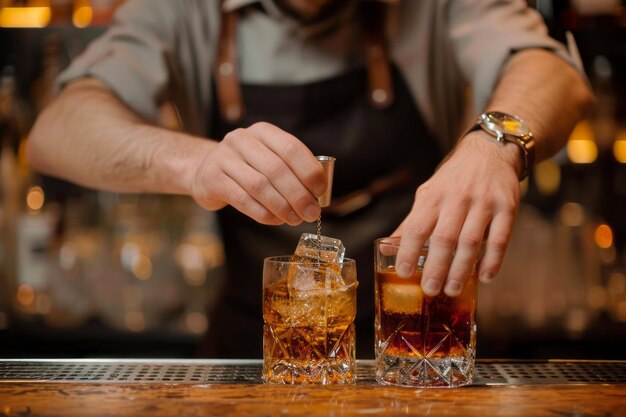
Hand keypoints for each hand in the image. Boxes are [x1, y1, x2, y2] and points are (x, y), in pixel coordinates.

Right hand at [189, 122, 326, 224]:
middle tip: (311, 213)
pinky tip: (275, 220)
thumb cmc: (246, 168)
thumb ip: (291, 171)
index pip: (291, 148)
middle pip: (277, 169)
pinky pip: (243, 199)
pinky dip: (262, 213)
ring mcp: (224, 158)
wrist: (204, 170)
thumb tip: (319, 194)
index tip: (320, 191)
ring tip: (295, 219)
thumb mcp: (268, 159)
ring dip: (282, 206)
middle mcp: (242, 140)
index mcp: (263, 132)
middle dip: (298, 195)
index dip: (309, 171)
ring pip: (260, 186)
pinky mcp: (212, 179)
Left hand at [393, 131, 522, 296]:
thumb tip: (386, 248)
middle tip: (430, 290)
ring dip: (461, 269)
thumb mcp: (428, 194)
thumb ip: (411, 222)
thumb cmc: (453, 180)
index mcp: (433, 197)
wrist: (490, 152)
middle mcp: (457, 199)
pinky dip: (492, 260)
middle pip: (444, 238)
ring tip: (452, 290)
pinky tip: (484, 277)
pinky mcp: (507, 207)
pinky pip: (500, 238)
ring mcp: (483, 203)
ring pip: (470, 241)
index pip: (416, 227)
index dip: (409, 251)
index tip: (404, 273)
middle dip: (436, 267)